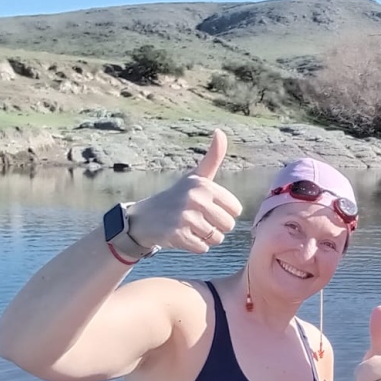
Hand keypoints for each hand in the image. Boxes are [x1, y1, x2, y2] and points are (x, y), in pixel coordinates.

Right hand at [124, 129, 243, 252]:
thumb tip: (220, 131)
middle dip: (216, 227)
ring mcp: (185, 217)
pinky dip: (195, 246)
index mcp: (204, 185)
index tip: (207, 208)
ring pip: (217, 238)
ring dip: (206, 238)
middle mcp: (195, 198)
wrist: (144, 219)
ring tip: (189, 227)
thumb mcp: (195, 176)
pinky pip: (203, 248)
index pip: (236, 210)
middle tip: (197, 220)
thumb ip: (212, 157)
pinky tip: (182, 236)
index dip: (224, 213)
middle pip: (228, 225)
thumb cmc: (176, 197)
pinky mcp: (177, 234)